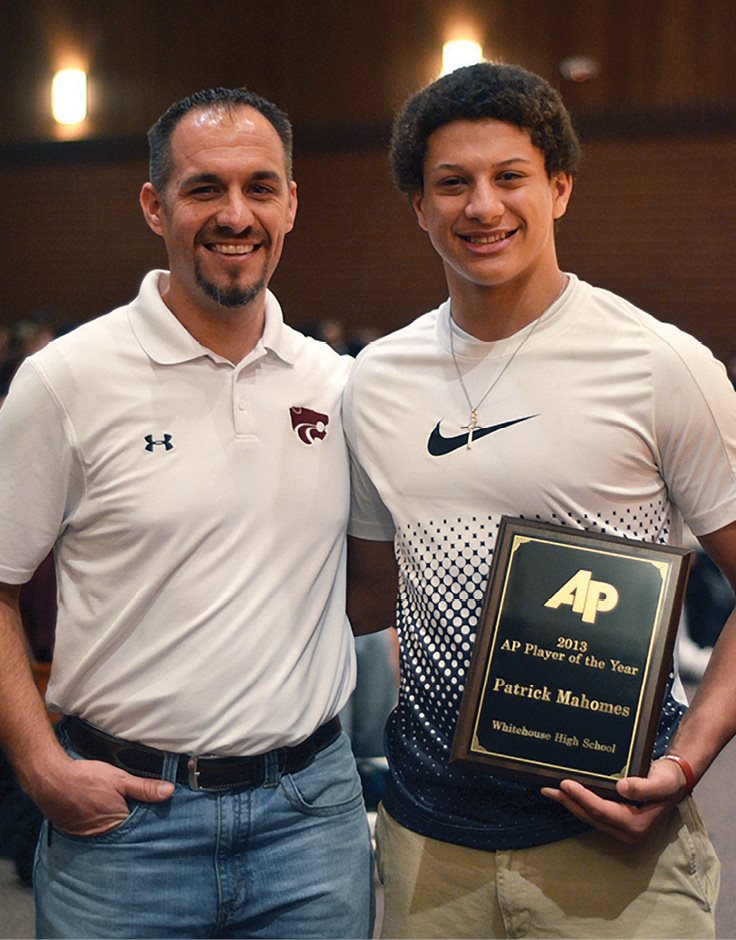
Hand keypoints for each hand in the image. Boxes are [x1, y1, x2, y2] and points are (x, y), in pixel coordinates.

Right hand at [29, 754, 174, 836]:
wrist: (50, 779)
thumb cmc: (86, 779)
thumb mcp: (120, 779)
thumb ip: (145, 788)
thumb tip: (169, 791)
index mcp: (118, 824)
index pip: (141, 827)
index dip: (149, 818)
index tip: (157, 813)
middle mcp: (103, 836)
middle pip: (125, 832)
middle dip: (133, 823)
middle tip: (135, 810)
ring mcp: (88, 836)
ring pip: (110, 832)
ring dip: (115, 824)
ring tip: (116, 810)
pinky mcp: (76, 833)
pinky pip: (94, 831)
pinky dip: (99, 824)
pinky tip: (99, 812)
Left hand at [541, 757, 688, 844]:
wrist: (675, 780)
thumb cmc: (669, 779)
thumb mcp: (662, 782)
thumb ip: (644, 786)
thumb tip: (621, 788)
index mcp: (638, 825)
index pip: (603, 811)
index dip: (583, 798)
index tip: (565, 783)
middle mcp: (628, 832)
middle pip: (592, 817)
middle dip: (569, 802)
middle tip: (547, 788)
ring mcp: (622, 828)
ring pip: (590, 817)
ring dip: (569, 803)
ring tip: (549, 790)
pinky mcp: (617, 820)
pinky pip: (593, 813)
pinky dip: (578, 803)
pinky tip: (565, 794)